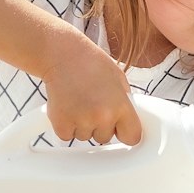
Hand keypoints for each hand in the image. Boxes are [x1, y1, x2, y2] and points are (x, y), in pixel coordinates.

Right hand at [37, 30, 142, 145]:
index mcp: (121, 106)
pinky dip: (66, 125)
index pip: (132, 137)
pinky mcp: (61, 124)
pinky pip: (67, 136)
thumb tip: (127, 120)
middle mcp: (102, 116)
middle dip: (99, 125)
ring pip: (85, 137)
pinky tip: (67, 106)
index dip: (125, 132)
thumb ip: (125, 103)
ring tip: (79, 101)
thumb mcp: (119, 80)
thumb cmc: (90, 62)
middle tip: (92, 103)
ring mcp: (81, 121)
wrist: (62, 54)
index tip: (120, 128)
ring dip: (81, 124)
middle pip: (105, 138)